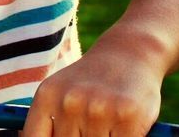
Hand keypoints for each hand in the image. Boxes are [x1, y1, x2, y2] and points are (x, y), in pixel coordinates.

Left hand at [21, 49, 160, 136]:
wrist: (131, 51)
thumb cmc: (93, 81)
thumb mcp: (62, 94)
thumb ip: (50, 123)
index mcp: (47, 96)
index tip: (60, 136)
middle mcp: (70, 102)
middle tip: (88, 126)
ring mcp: (99, 110)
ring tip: (107, 124)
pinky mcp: (129, 117)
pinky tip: (125, 128)